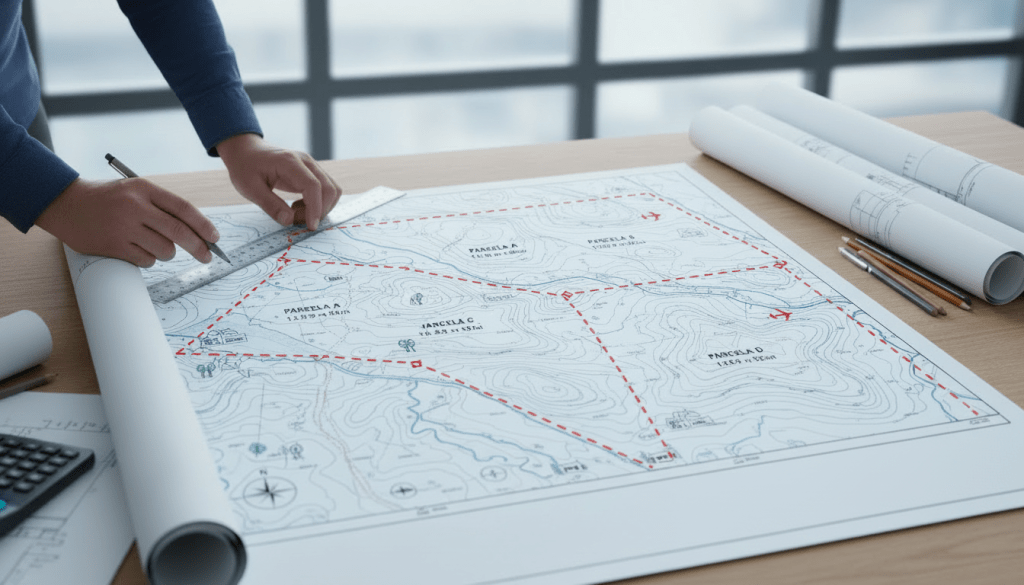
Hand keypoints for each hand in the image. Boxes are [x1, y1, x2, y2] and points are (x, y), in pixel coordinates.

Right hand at [36, 178, 218, 266]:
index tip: (215, 238)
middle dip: (198, 247)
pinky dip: (148, 259)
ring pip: (165, 250)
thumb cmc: (108, 199)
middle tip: (206, 256)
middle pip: (179, 232)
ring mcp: (124, 227)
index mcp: (144, 189)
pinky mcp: (114, 246)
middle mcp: (136, 207)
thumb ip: (162, 207)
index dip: (203, 225)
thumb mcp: (135, 191)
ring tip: (154, 245)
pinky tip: (136, 249)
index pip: (183, 209)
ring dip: (168, 253)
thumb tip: (198, 231)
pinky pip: (147, 260)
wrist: (66, 204)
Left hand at [216, 134, 341, 229]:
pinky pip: (325, 190)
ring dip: (320, 207)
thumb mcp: (249, 189)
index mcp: (289, 162)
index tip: (310, 226)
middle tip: (297, 220)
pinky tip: (298, 206)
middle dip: (319, 210)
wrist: (245, 151)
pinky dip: (317, 203)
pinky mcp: (312, 173)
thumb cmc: (245, 168)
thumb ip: (270, 205)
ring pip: (332, 190)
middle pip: (329, 188)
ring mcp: (311, 166)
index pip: (313, 186)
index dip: (315, 208)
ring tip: (296, 213)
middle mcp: (306, 161)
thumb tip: (289, 221)